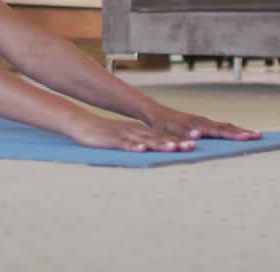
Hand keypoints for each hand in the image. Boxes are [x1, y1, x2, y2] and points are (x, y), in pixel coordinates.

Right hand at [70, 115, 199, 152]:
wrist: (84, 125)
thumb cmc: (106, 136)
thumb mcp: (127, 140)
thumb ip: (141, 145)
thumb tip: (155, 155)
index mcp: (141, 132)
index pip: (163, 137)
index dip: (179, 140)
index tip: (195, 144)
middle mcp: (136, 132)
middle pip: (158, 138)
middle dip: (176, 142)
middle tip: (192, 146)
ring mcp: (124, 135)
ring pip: (144, 139)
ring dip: (159, 144)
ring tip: (173, 148)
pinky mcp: (112, 139)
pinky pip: (124, 143)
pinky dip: (133, 146)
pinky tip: (142, 149)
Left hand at [144, 104, 261, 141]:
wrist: (155, 112)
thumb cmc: (159, 126)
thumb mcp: (166, 133)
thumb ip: (180, 137)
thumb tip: (196, 139)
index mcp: (195, 125)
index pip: (218, 131)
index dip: (233, 135)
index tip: (247, 137)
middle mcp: (202, 122)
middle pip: (226, 127)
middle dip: (243, 132)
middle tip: (259, 137)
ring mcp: (203, 121)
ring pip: (225, 126)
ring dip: (240, 131)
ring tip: (258, 136)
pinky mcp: (203, 123)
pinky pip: (221, 127)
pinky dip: (233, 130)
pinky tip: (242, 135)